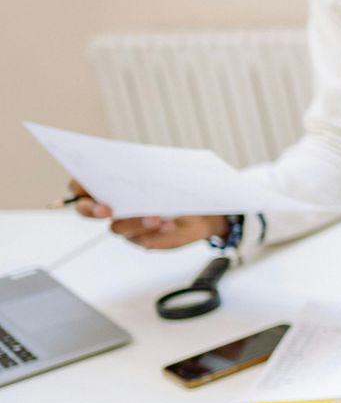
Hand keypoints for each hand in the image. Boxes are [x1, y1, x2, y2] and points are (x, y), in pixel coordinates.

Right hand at [71, 182, 228, 249]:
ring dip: (134, 222)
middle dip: (93, 210)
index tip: (82, 187)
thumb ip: (140, 168)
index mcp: (109, 187)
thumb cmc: (174, 186)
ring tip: (155, 217)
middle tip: (106, 209)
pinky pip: (142, 240)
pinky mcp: (143, 240)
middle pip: (88, 212)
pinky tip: (169, 225)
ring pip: (117, 228)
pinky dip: (156, 231)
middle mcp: (111, 208)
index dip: (77, 187)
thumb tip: (130, 163)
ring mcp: (125, 226)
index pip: (80, 188)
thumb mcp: (158, 172)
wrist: (201, 209)